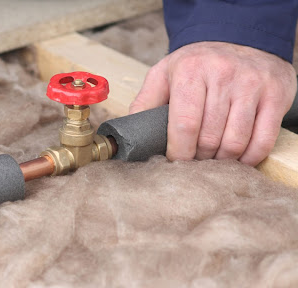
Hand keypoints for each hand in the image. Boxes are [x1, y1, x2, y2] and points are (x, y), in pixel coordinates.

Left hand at [129, 41, 296, 165]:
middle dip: (198, 158)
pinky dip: (248, 158)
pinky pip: (263, 141)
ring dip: (221, 160)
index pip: (183, 124)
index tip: (174, 162)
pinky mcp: (275, 95)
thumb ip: (145, 102)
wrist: (239, 37)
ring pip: (235, 142)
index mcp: (190, 70)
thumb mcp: (164, 73)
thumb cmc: (197, 63)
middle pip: (209, 138)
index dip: (178, 152)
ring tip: (212, 159)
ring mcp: (252, 85)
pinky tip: (237, 158)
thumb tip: (130, 134)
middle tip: (193, 161)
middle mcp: (223, 74)